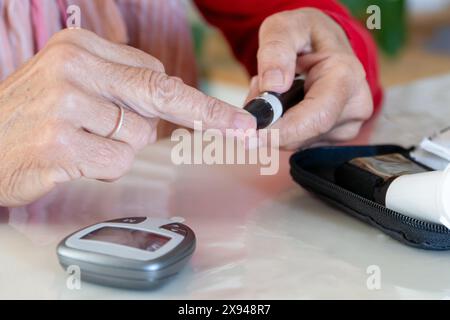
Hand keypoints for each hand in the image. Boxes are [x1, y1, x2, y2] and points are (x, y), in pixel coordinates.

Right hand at [0, 29, 254, 206]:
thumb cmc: (33, 116)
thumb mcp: (71, 83)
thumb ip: (120, 86)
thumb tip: (172, 99)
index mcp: (80, 48)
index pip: (155, 74)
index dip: (197, 101)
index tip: (236, 119)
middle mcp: (74, 69)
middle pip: (159, 94)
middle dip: (206, 115)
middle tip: (240, 129)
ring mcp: (65, 105)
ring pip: (137, 136)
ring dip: (120, 148)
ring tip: (82, 142)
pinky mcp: (59, 143)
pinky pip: (115, 162)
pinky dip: (103, 168)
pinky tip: (72, 159)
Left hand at [247, 8, 373, 148]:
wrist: (322, 43)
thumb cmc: (305, 33)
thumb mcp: (284, 27)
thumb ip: (276, 50)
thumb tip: (273, 85)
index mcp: (347, 77)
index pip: (316, 119)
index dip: (280, 131)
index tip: (249, 132)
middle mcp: (354, 106)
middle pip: (301, 136)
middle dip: (269, 122)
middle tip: (255, 92)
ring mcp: (346, 125)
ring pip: (295, 141)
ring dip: (272, 122)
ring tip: (273, 89)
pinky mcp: (334, 136)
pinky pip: (297, 141)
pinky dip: (280, 126)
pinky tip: (283, 103)